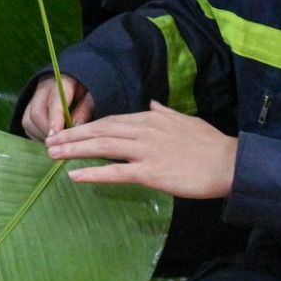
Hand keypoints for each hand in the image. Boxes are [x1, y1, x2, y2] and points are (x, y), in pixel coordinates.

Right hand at [21, 75, 92, 141]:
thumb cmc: (85, 89)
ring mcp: (33, 98)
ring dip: (41, 135)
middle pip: (36, 113)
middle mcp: (42, 89)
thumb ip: (85, 109)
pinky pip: (28, 126)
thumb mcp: (91, 95)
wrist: (74, 81)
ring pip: (28, 121)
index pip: (54, 101)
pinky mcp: (28, 108)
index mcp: (61, 82)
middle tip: (61, 144)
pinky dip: (38, 136)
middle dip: (47, 132)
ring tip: (57, 144)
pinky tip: (51, 140)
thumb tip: (76, 126)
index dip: (55, 120)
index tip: (57, 136)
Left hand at [45, 101, 236, 198]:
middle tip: (49, 143)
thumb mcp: (186, 120)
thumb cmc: (211, 145)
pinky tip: (75, 176)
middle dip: (71, 136)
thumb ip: (165, 112)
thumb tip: (151, 104)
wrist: (230, 163)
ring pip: (103, 148)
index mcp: (151, 118)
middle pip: (100, 131)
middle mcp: (145, 131)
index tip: (68, 131)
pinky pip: (116, 172)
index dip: (86, 126)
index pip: (110, 120)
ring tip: (53, 155)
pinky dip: (93, 173)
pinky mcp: (151, 173)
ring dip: (74, 150)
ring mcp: (147, 151)